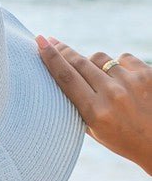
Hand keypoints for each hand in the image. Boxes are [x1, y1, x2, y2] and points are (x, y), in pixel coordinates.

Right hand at [35, 35, 151, 175]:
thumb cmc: (123, 139)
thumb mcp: (94, 131)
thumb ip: (79, 106)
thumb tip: (62, 74)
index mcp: (95, 113)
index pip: (66, 78)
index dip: (51, 57)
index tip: (40, 41)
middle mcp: (112, 95)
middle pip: (79, 63)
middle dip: (63, 51)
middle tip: (51, 41)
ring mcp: (131, 82)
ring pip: (99, 58)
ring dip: (92, 63)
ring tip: (98, 79)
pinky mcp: (147, 73)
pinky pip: (121, 58)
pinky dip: (117, 66)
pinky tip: (122, 80)